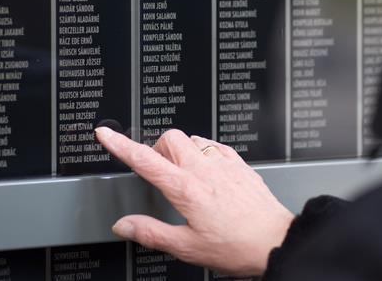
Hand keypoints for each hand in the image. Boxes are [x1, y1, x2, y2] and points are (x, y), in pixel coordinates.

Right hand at [95, 126, 294, 276]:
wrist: (276, 241)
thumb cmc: (236, 246)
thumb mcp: (187, 248)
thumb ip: (151, 232)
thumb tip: (124, 225)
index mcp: (185, 189)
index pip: (144, 159)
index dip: (120, 144)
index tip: (105, 134)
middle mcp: (203, 169)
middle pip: (169, 137)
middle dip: (156, 149)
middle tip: (158, 172)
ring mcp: (223, 163)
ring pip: (191, 137)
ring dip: (180, 149)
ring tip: (183, 174)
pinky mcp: (239, 163)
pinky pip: (213, 145)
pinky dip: (202, 152)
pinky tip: (206, 172)